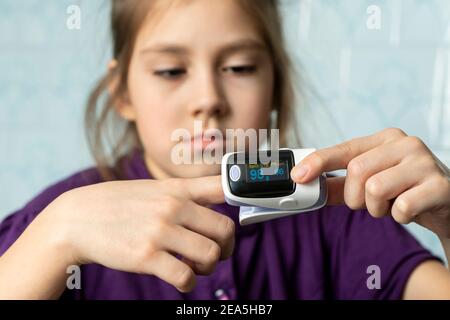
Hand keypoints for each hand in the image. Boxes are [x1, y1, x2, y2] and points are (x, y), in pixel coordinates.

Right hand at [46, 176, 233, 292]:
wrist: (77, 219)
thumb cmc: (119, 204)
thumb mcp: (152, 188)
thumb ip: (184, 193)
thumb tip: (217, 197)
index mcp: (176, 189)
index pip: (222, 186)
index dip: (245, 195)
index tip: (252, 205)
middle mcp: (172, 207)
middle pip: (225, 229)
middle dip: (227, 246)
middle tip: (215, 253)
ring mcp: (160, 232)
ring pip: (210, 254)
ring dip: (208, 266)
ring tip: (195, 267)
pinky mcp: (146, 257)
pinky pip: (185, 276)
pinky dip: (189, 283)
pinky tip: (182, 279)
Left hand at [290, 128, 449, 238]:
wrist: (447, 202)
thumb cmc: (403, 189)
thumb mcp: (370, 184)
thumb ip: (338, 185)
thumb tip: (305, 185)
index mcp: (384, 139)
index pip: (344, 149)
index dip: (318, 162)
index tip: (298, 176)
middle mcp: (404, 143)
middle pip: (356, 171)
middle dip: (354, 197)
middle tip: (368, 203)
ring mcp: (424, 161)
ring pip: (375, 188)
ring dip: (376, 208)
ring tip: (390, 205)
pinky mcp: (439, 185)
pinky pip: (401, 206)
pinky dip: (398, 215)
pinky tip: (409, 210)